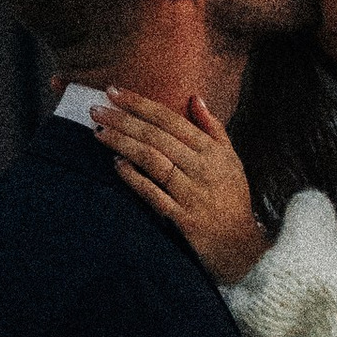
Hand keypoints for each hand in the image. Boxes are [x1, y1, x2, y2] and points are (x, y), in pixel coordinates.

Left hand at [90, 89, 269, 284]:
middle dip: (123, 120)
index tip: (114, 92)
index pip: (170, 119)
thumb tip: (194, 97)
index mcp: (211, 150)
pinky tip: (116, 164)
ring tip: (99, 133)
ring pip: (152, 161)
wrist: (242, 245)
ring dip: (123, 144)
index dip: (140, 104)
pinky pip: (154, 195)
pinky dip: (134, 178)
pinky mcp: (184, 219)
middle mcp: (202, 168)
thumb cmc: (233, 197)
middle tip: (95, 109)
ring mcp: (192, 194)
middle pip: (156, 137)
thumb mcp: (230, 158)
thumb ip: (212, 127)